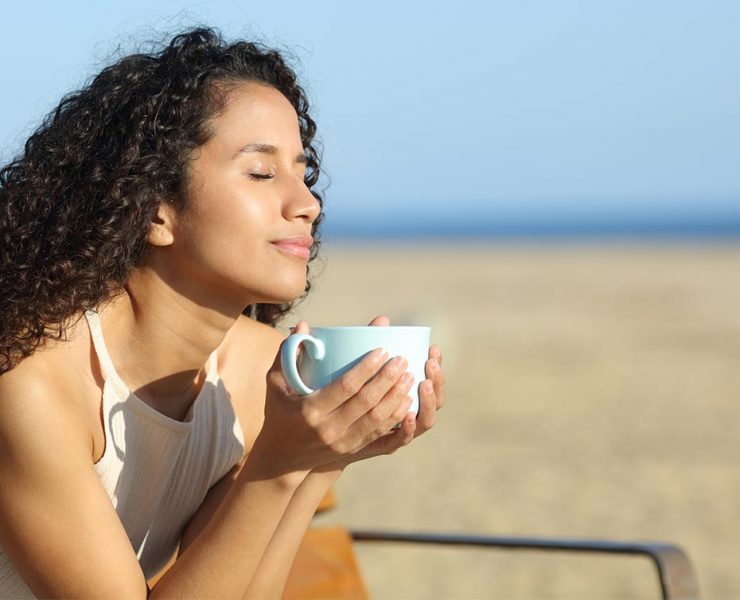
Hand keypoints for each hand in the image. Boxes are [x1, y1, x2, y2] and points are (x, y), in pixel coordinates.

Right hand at [253, 320, 416, 477]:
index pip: (346, 387)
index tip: (383, 350)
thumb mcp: (275, 383)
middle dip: (388, 379)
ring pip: (377, 419)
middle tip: (402, 360)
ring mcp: (343, 442)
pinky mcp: (353, 450)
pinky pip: (380, 433)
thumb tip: (302, 325)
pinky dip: (396, 417)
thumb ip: (287, 353)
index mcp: (310, 410)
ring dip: (397, 397)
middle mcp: (329, 429)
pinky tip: (407, 401)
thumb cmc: (279, 411)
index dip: (367, 368)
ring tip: (410, 376)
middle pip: (366, 402)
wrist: (282, 457)